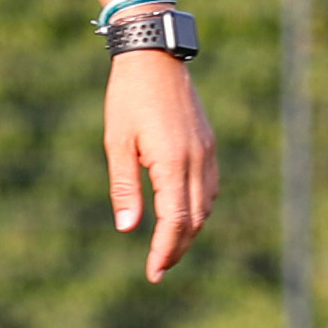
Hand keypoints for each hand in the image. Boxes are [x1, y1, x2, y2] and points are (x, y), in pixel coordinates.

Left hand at [104, 44, 214, 279]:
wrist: (154, 54)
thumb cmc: (128, 97)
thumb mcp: (117, 142)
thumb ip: (124, 187)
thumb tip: (128, 228)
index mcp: (172, 162)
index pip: (175, 221)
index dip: (165, 251)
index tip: (153, 273)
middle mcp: (197, 160)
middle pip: (194, 220)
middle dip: (178, 248)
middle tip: (158, 268)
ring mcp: (207, 151)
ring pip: (206, 205)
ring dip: (190, 230)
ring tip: (169, 247)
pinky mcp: (208, 143)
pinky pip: (210, 187)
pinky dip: (199, 208)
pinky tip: (184, 214)